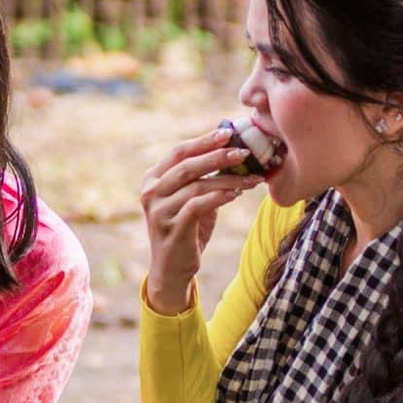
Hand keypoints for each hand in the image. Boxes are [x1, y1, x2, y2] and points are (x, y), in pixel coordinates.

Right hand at [140, 126, 263, 313]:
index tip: (228, 132)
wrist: (172, 269)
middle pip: (187, 166)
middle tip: (244, 153)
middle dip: (218, 157)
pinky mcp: (172, 229)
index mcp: (153, 179)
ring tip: (251, 179)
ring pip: (197, 186)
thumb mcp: (192, 200)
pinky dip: (220, 197)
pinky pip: (198, 206)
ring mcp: (159, 211)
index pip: (179, 152)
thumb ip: (204, 179)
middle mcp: (151, 193)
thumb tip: (234, 152)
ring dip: (228, 180)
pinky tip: (236, 195)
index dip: (204, 141)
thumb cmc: (186, 230)